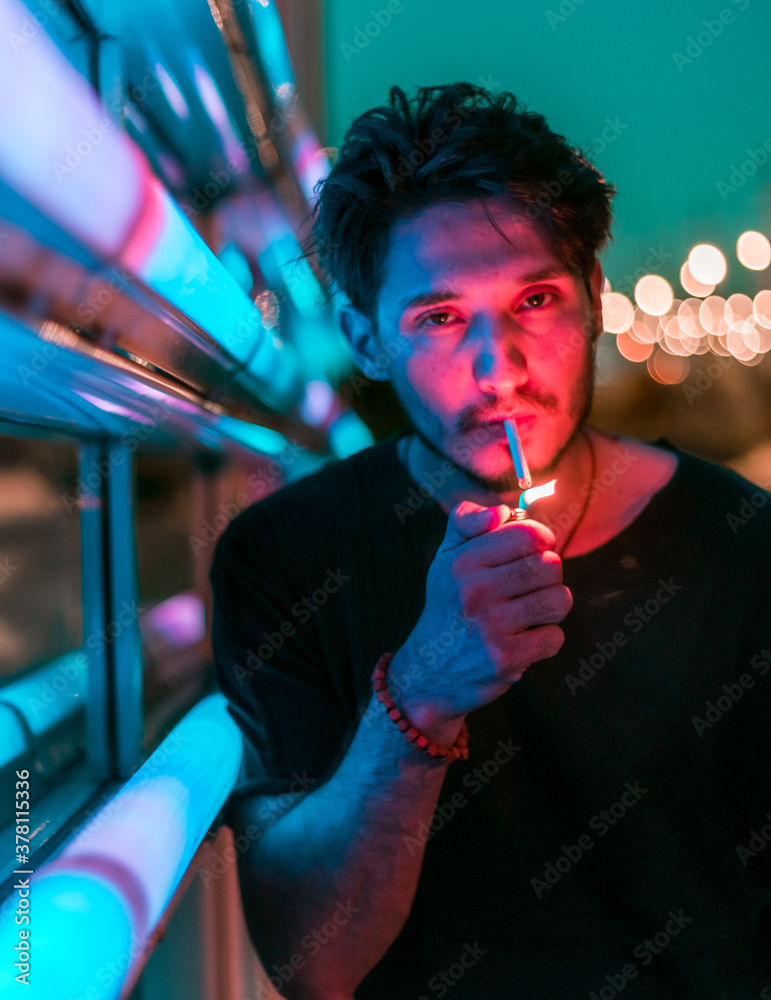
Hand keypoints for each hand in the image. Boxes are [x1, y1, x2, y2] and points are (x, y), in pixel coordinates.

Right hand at [388, 500, 571, 740]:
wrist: (429, 672)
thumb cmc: (448, 606)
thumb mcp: (446, 558)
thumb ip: (468, 521)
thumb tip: (501, 512)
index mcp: (462, 562)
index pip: (528, 534)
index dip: (542, 539)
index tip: (535, 551)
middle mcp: (475, 591)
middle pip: (550, 565)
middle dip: (548, 576)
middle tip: (529, 587)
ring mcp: (491, 626)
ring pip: (559, 600)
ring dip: (551, 607)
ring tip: (529, 613)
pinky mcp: (506, 658)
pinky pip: (554, 637)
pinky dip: (545, 640)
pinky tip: (522, 640)